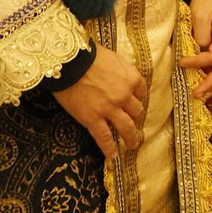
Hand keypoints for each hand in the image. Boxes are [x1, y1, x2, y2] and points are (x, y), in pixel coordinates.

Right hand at [54, 43, 147, 158]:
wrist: (69, 63)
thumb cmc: (88, 56)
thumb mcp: (113, 58)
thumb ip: (121, 70)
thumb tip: (120, 75)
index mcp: (132, 79)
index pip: (142, 92)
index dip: (139, 99)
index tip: (135, 103)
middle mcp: (125, 96)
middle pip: (136, 111)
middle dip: (136, 119)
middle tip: (134, 125)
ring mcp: (110, 109)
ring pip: (126, 127)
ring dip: (130, 138)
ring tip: (131, 145)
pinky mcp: (93, 119)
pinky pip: (104, 137)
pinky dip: (110, 148)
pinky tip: (113, 156)